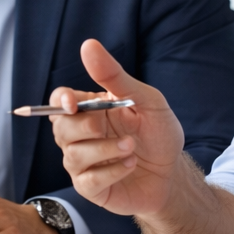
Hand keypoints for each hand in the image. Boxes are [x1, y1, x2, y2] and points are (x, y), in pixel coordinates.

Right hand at [50, 39, 186, 215]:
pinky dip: (111, 171)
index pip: (59, 101)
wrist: (174, 174)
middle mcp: (81, 136)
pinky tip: (130, 165)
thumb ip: (116, 76)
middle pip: (60, 128)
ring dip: (104, 150)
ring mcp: (83, 164)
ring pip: (72, 155)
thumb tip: (88, 46)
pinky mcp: (91, 188)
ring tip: (130, 148)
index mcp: (90, 111)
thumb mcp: (147, 101)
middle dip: (86, 127)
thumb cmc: (159, 135)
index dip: (59, 101)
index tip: (73, 104)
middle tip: (114, 129)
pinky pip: (87, 180)